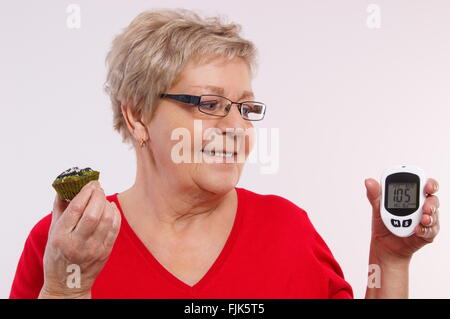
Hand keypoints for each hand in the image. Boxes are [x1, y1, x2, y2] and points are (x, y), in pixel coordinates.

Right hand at [39, 181, 120, 298]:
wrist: (69, 284)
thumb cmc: (57, 255)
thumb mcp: (53, 233)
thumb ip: (60, 208)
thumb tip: (65, 186)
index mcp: (61, 237)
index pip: (76, 209)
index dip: (85, 192)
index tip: (90, 183)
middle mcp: (78, 244)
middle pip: (94, 213)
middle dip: (98, 196)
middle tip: (97, 187)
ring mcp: (94, 249)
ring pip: (107, 220)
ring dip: (107, 204)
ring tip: (102, 197)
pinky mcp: (106, 252)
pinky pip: (115, 228)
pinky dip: (115, 214)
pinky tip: (110, 208)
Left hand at [364, 178, 439, 260]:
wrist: (383, 243)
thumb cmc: (383, 222)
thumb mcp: (377, 207)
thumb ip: (374, 194)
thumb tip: (368, 181)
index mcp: (412, 196)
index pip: (425, 185)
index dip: (429, 183)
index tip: (426, 186)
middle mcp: (422, 206)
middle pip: (433, 199)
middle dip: (432, 202)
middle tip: (426, 206)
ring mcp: (425, 220)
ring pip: (434, 215)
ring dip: (430, 216)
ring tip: (423, 219)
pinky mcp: (427, 233)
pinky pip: (430, 231)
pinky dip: (424, 230)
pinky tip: (417, 230)